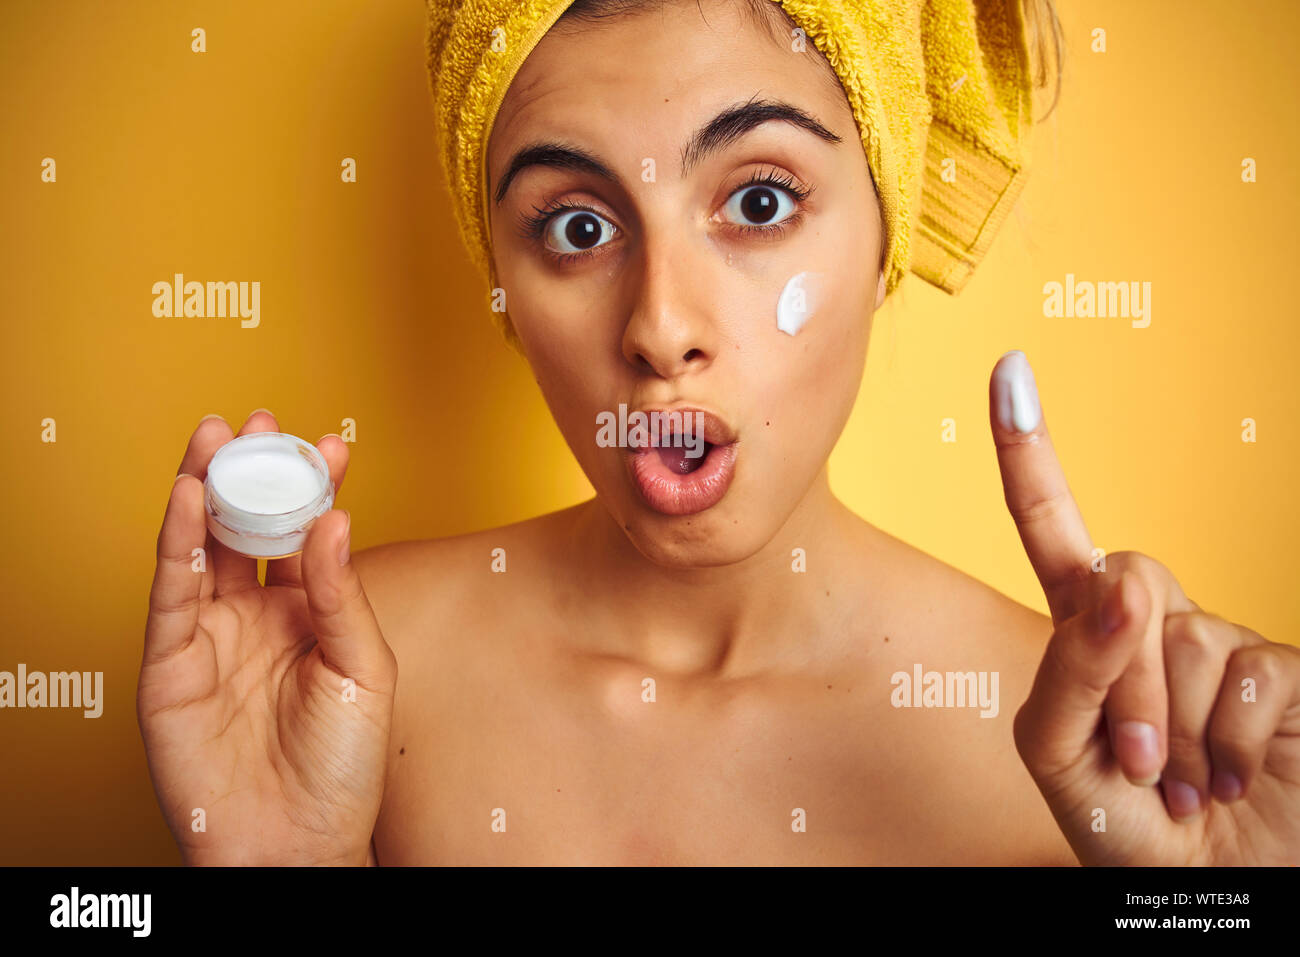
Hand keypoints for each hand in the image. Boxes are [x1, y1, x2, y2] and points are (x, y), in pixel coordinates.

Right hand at [138, 411, 396, 865]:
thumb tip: (333, 519)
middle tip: (258, 421)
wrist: (297, 842)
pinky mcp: (170, 663)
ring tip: (216, 437)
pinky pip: (170, 594)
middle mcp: (257, 616)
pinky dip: (174, 544)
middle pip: (248, 529)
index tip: (334, 442)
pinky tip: (188, 499)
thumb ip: (341, 595)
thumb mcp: (364, 670)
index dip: (316, 488)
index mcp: (308, 613)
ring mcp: (211, 635)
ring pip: (201, 549)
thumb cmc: (342, 767)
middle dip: (252, 473)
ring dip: (205, 490)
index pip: (308, 535)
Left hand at [990, 350, 1299, 864]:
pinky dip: (1226, 741)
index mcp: (1085, 633)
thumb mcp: (1057, 756)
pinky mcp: (1285, 672)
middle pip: (1123, 581)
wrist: (1214, 888)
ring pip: (1184, 633)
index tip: (1009, 368)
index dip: (1030, 452)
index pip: (1053, 530)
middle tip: (1134, 761)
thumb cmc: (1123, 826)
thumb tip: (1116, 582)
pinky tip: (1229, 774)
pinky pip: (1250, 673)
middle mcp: (1154, 622)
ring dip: (1171, 724)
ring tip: (1181, 778)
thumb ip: (1069, 669)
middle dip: (1119, 680)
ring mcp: (1223, 643)